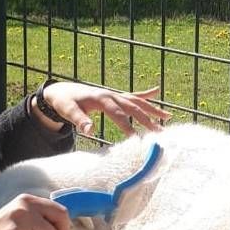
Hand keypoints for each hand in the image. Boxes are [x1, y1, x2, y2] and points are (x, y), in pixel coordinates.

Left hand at [32, 82, 170, 135]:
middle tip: (159, 132)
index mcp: (101, 99)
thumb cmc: (64, 102)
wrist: (61, 90)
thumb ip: (79, 120)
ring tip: (168, 117)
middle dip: (147, 120)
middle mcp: (111, 95)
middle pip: (133, 108)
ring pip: (138, 101)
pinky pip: (133, 95)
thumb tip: (89, 130)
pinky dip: (146, 94)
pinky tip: (157, 90)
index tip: (137, 139)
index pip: (118, 114)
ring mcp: (114, 94)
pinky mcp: (114, 96)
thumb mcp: (68, 111)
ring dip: (153, 109)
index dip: (128, 126)